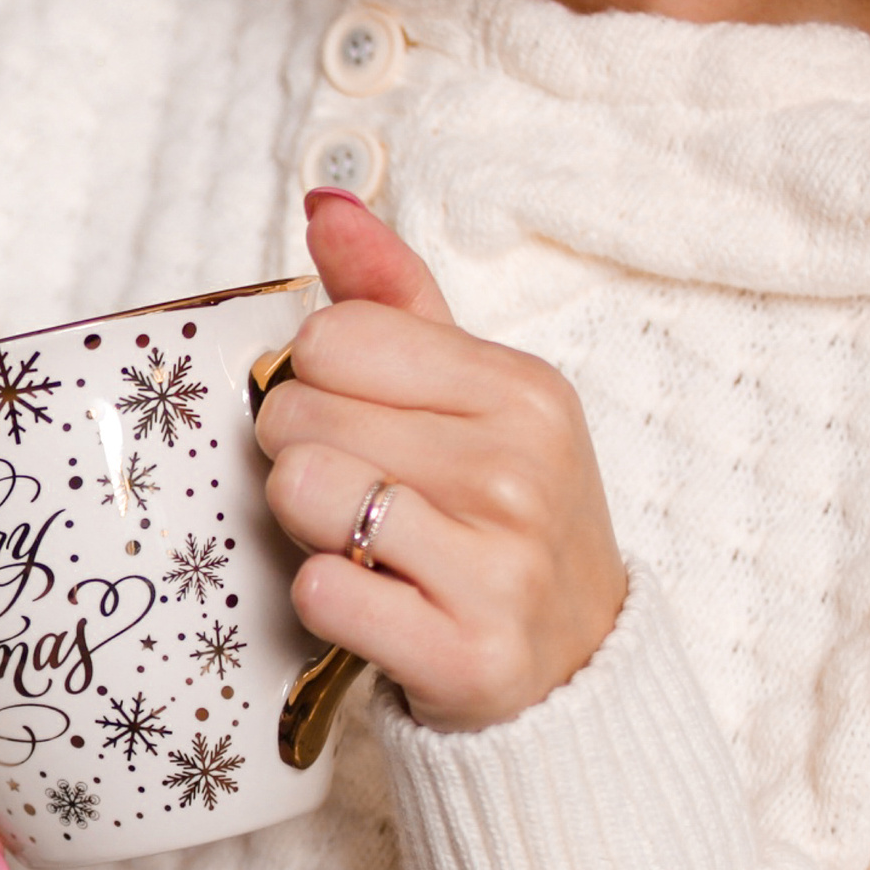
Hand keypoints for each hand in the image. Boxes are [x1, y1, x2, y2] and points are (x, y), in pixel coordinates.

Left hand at [254, 190, 626, 730]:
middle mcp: (519, 469)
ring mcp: (499, 564)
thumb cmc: (501, 516)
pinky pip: (319, 592)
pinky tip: (371, 602)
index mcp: (522, 389)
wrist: (568, 666)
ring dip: (305, 526)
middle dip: (300, 455)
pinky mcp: (464, 651)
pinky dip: (322, 599)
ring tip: (359, 544)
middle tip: (356, 494)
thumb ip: (394, 297)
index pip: (333, 335)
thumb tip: (325, 203)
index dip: (313, 380)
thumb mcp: (473, 395)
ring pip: (306, 493)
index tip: (355, 423)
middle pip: (302, 415)